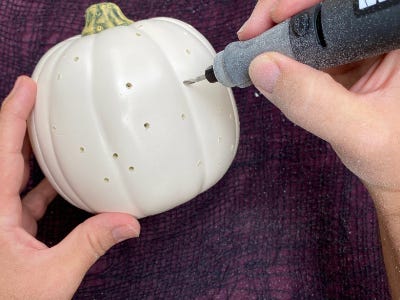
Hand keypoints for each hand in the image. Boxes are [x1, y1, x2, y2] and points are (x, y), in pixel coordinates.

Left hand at [0, 76, 139, 298]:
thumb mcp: (51, 278)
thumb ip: (90, 246)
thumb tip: (127, 223)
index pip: (2, 152)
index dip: (12, 115)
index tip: (26, 87)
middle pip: (5, 154)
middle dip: (22, 122)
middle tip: (42, 96)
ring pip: (13, 172)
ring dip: (32, 149)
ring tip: (52, 129)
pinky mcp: (8, 229)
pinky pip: (24, 194)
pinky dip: (42, 181)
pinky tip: (62, 177)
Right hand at [239, 0, 399, 195]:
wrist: (396, 172)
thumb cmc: (397, 157)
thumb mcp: (360, 133)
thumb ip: (314, 102)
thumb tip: (265, 69)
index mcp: (396, 37)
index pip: (352, 2)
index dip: (305, 2)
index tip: (273, 21)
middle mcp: (380, 36)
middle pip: (325, 8)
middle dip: (284, 18)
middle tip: (254, 39)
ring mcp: (363, 47)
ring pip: (314, 25)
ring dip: (281, 37)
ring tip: (257, 53)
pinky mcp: (347, 59)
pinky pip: (310, 48)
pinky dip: (286, 56)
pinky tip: (274, 66)